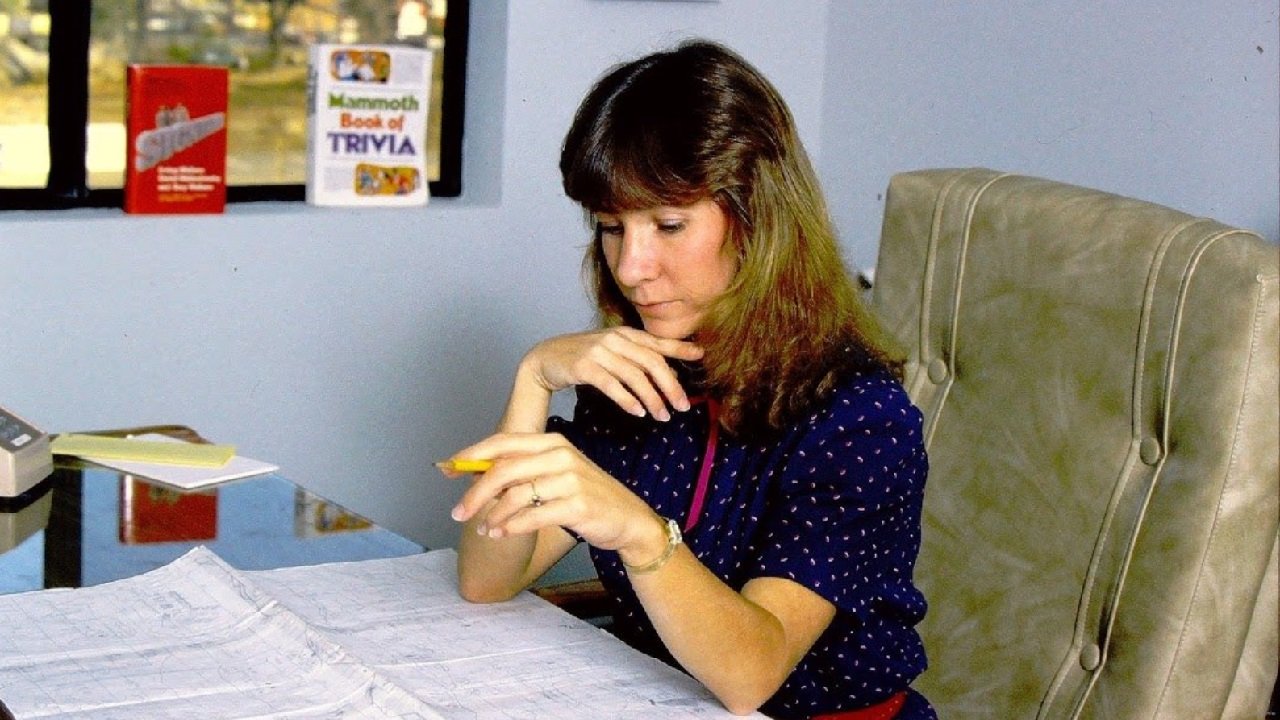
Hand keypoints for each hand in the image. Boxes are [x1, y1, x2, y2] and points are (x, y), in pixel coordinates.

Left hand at [446, 432, 665, 558]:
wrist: (629, 519)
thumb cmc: (587, 497)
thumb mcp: (556, 475)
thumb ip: (523, 473)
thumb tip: (477, 477)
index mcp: (552, 442)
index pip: (502, 442)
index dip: (471, 455)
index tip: (448, 470)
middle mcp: (561, 455)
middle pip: (503, 470)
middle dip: (474, 492)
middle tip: (457, 512)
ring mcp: (571, 479)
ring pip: (515, 495)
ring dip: (492, 515)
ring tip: (484, 530)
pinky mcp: (577, 505)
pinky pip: (533, 516)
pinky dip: (511, 527)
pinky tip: (501, 534)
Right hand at [522, 328, 702, 420]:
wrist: (545, 358)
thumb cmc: (583, 358)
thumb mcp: (613, 353)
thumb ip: (639, 360)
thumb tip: (671, 374)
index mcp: (625, 335)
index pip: (657, 343)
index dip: (679, 349)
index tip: (701, 356)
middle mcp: (615, 339)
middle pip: (651, 362)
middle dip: (670, 386)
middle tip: (683, 407)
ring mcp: (598, 352)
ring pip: (634, 376)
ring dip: (652, 399)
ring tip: (663, 416)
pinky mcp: (583, 367)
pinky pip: (611, 385)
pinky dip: (627, 399)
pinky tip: (639, 412)